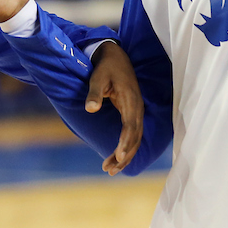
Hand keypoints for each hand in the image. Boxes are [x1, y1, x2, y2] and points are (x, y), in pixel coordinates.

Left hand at [87, 41, 143, 175]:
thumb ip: (94, 93)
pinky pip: (132, 135)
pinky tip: (116, 158)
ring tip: (109, 170)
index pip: (130, 126)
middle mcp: (137, 109)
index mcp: (130, 100)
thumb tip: (90, 109)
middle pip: (135, 138)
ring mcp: (137, 112)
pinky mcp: (133, 115)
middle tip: (109, 170)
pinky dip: (126, 148)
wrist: (116, 57)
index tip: (118, 156)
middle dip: (124, 155)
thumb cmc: (105, 68)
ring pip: (135, 140)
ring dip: (125, 156)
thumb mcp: (97, 77)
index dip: (125, 142)